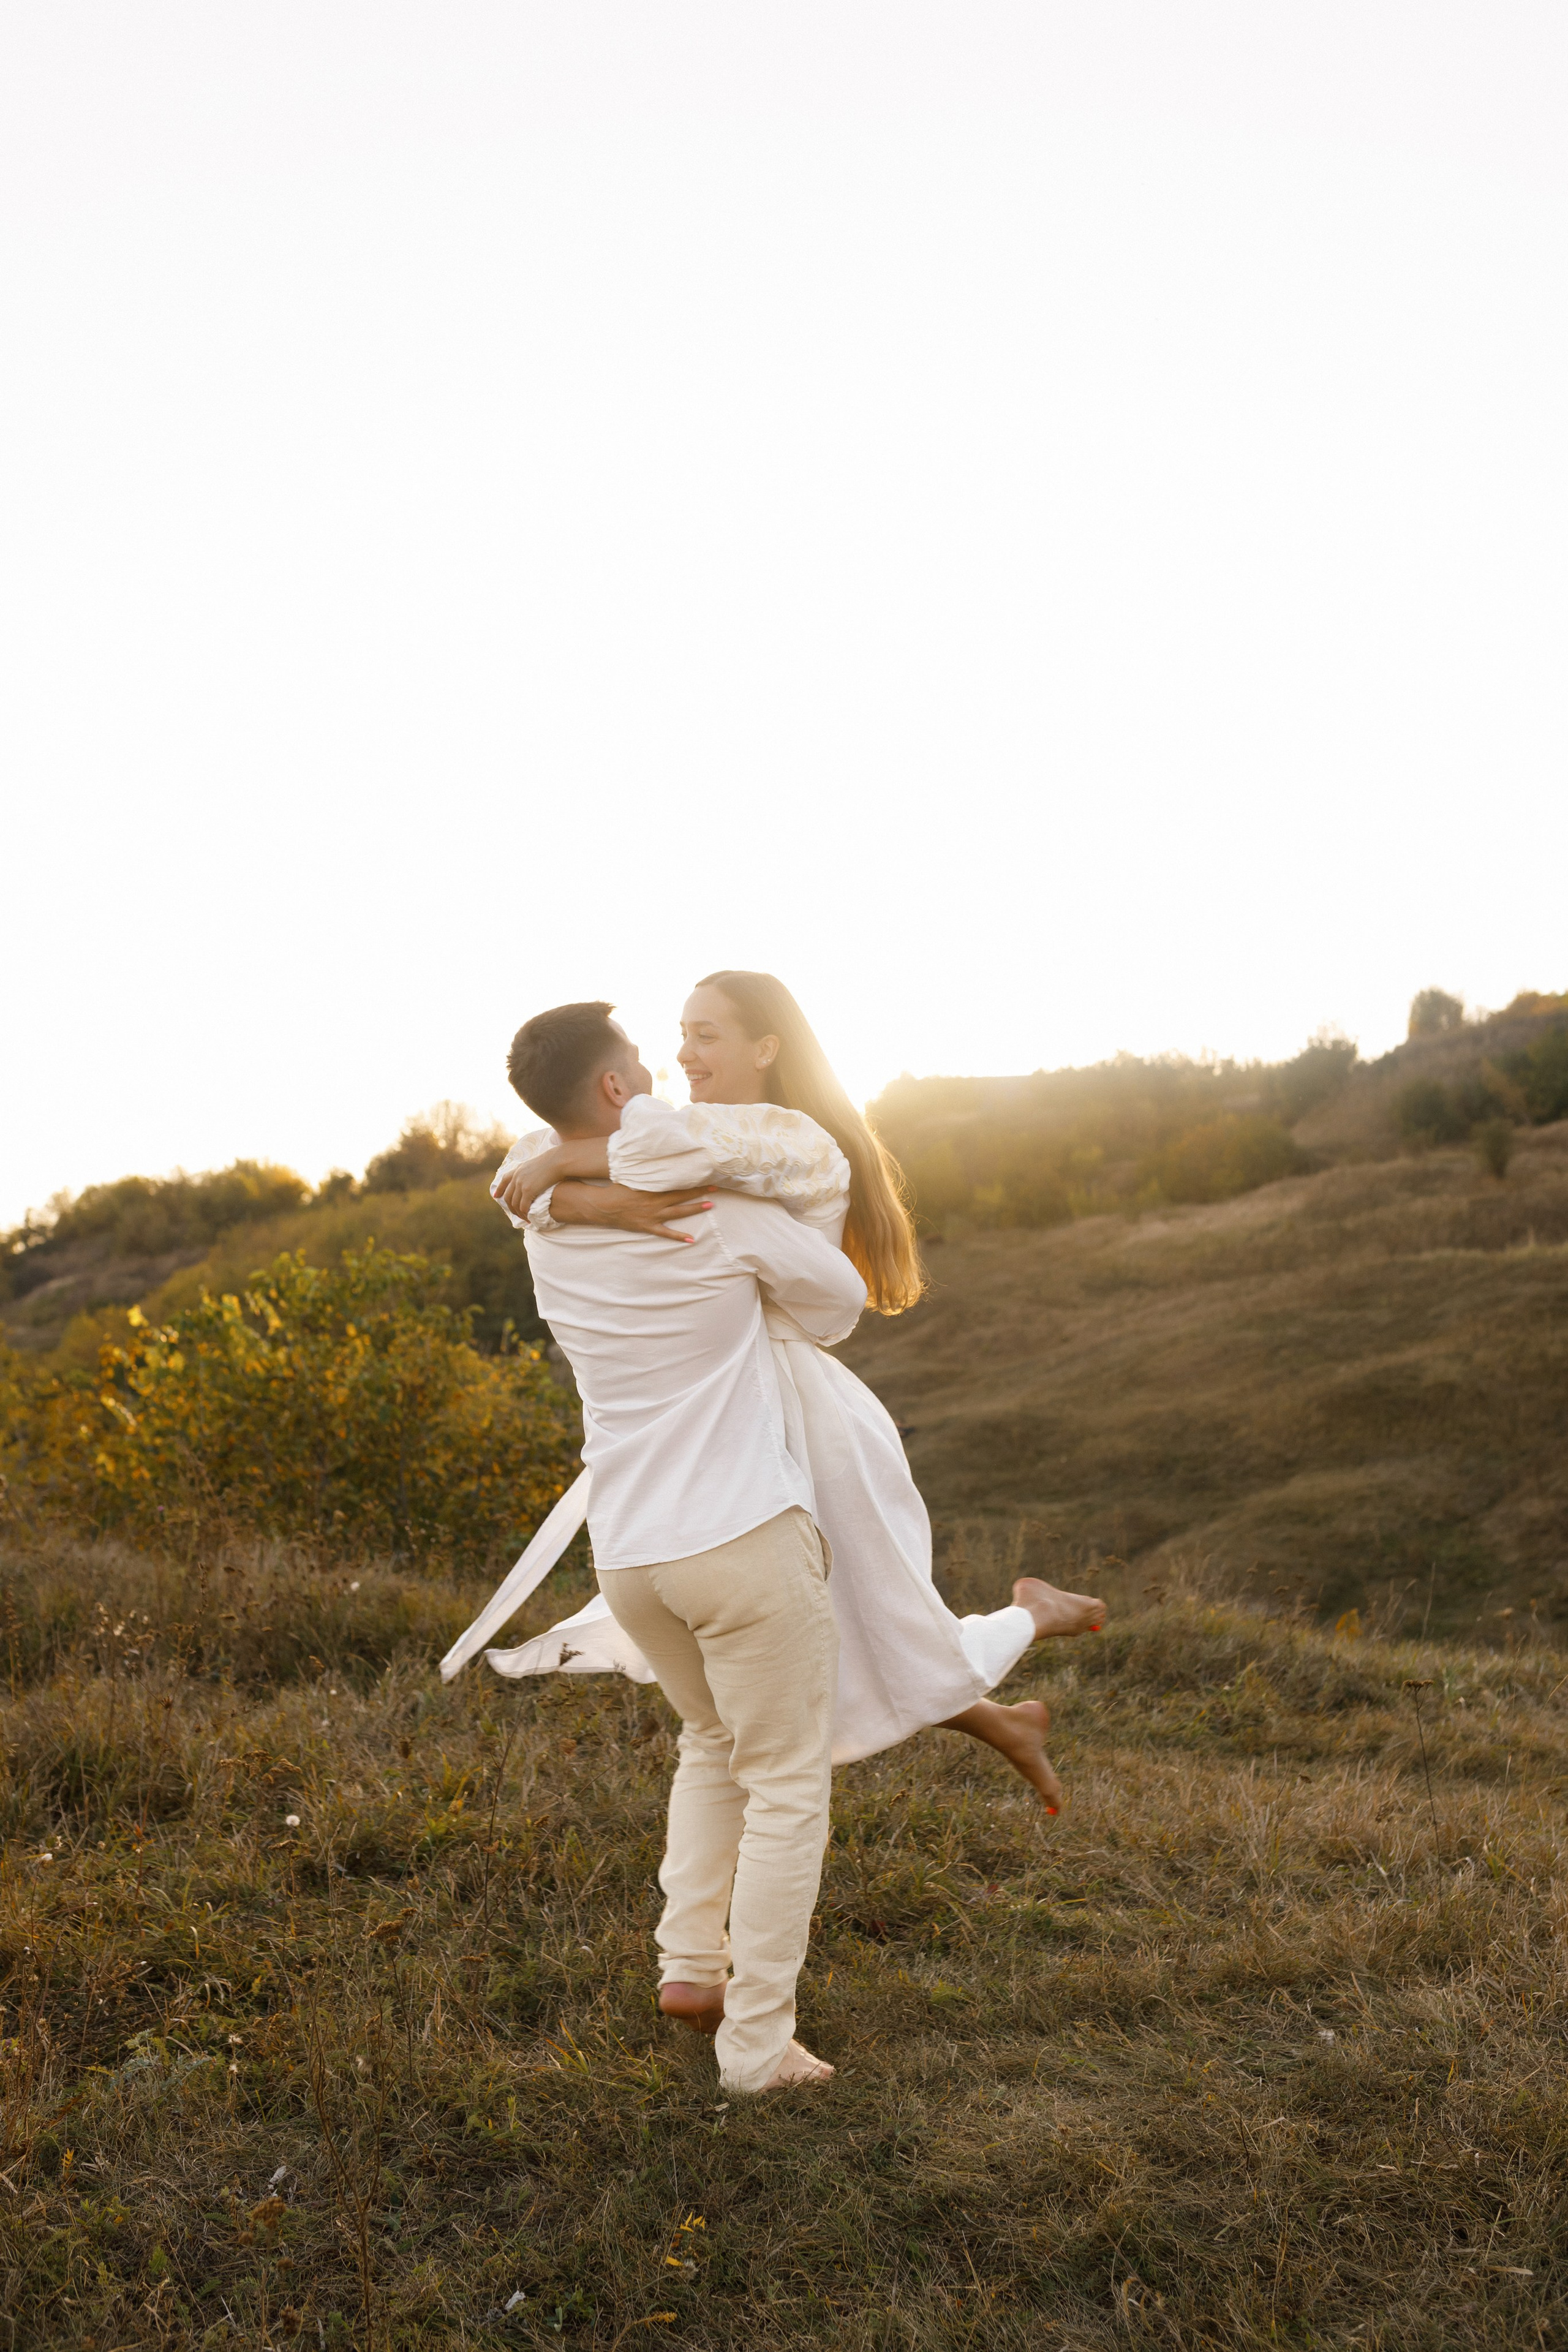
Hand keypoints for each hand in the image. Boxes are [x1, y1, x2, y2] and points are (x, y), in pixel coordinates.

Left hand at [494, 1136, 609, 1221]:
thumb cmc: (553, 1161)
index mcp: (518, 1169)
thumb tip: (533, 1176)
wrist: (558, 1161)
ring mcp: (521, 1184)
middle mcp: (517, 1177)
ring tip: (524, 1218)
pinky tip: (529, 1218)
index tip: (496, 1196)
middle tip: (516, 1214)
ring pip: (514, 1204)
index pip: (504, 1180)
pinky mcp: (528, 1190)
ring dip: (518, 1213)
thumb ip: (530, 1171)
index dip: (499, 1189)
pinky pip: (523, 1206)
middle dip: (510, 1207)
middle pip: (508, 1196)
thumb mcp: (536, 1163)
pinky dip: (525, 1214)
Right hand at [550, 1181, 713, 1240]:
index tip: (705, 1173)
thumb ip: (644, 1168)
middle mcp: (655, 1201)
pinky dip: (679, 1236)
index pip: (676, 1181)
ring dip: (695, 1209)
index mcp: (652, 1187)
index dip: (691, 1178)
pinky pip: (666, 1232)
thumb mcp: (631, 1175)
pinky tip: (692, 1239)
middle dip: (700, 1191)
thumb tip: (655, 1155)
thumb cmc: (616, 1189)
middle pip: (682, 1195)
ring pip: (678, 1212)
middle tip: (716, 1188)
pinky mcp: (648, 1226)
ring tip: (710, 1206)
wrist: (603, 1206)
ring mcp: (653, 1215)